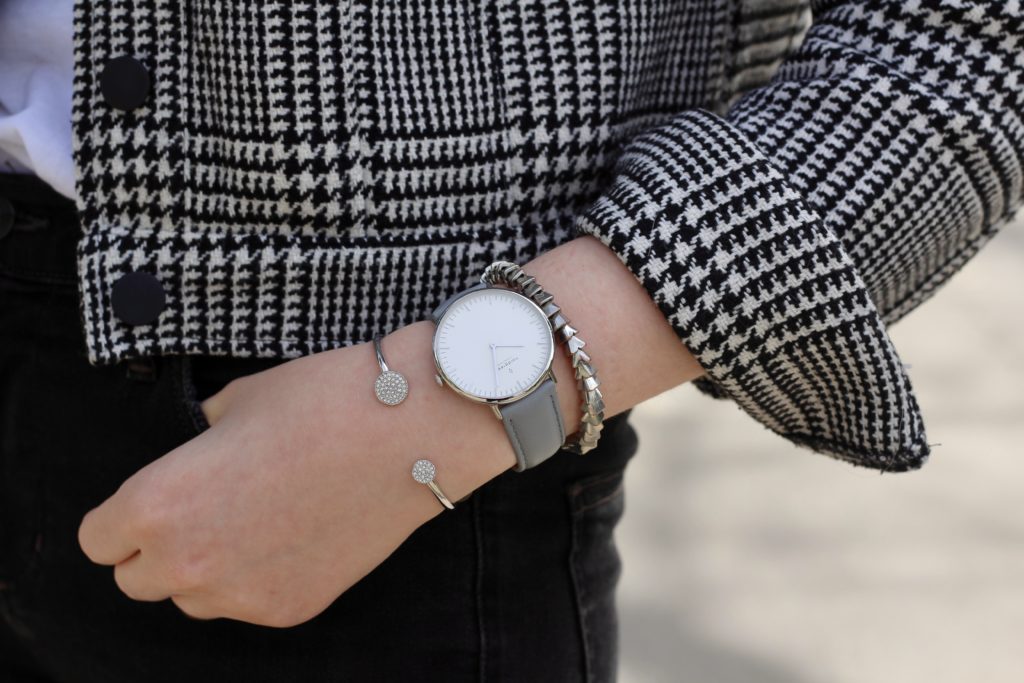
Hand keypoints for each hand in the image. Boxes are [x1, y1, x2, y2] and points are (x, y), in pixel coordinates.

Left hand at [77, 322, 518, 627]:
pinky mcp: (291, 607)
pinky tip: (294, 532)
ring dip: (206, 567)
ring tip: (256, 519)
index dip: (122, 516)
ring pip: (194, 597)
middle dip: (157, 547)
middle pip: (137, 579)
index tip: (152, 500)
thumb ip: (198, 443)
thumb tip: (199, 456)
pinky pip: (248, 602)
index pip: (99, 539)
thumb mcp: (235, 402)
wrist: (409, 430)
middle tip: (204, 508)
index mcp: (159, 502)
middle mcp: (189, 562)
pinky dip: (258, 576)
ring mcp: (242, 594)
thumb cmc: (322, 401)